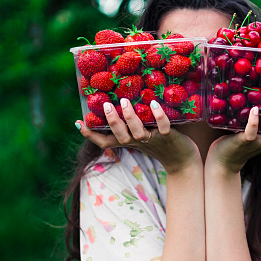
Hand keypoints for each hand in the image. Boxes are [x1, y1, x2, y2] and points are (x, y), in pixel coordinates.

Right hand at [76, 99, 201, 174]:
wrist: (182, 160)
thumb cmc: (159, 143)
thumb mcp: (141, 135)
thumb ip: (130, 123)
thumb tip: (118, 101)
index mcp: (129, 141)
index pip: (105, 142)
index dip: (91, 135)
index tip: (78, 122)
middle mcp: (137, 142)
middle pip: (119, 137)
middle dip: (112, 122)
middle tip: (105, 106)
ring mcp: (153, 140)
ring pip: (138, 132)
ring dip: (130, 118)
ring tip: (124, 102)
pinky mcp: (168, 137)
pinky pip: (163, 126)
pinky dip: (159, 115)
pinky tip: (154, 103)